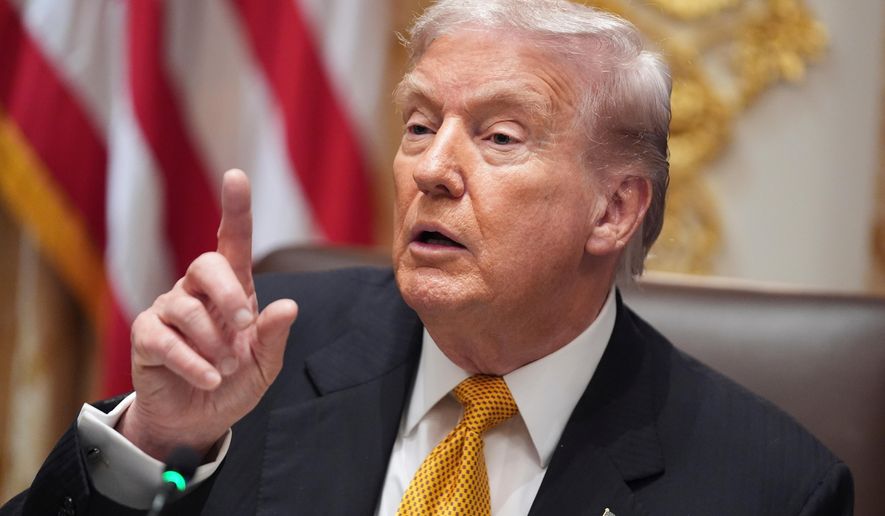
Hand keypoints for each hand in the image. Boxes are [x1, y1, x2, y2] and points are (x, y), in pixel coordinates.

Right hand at [120, 169, 297, 459]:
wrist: (198, 421)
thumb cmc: (234, 382)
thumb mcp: (264, 365)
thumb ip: (273, 336)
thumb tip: (289, 306)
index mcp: (233, 289)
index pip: (233, 241)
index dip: (235, 209)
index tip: (236, 176)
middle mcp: (198, 291)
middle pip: (206, 265)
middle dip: (228, 295)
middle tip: (245, 328)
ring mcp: (168, 311)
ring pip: (186, 308)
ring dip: (213, 343)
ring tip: (226, 369)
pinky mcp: (146, 337)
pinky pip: (164, 339)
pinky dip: (192, 363)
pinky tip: (209, 379)